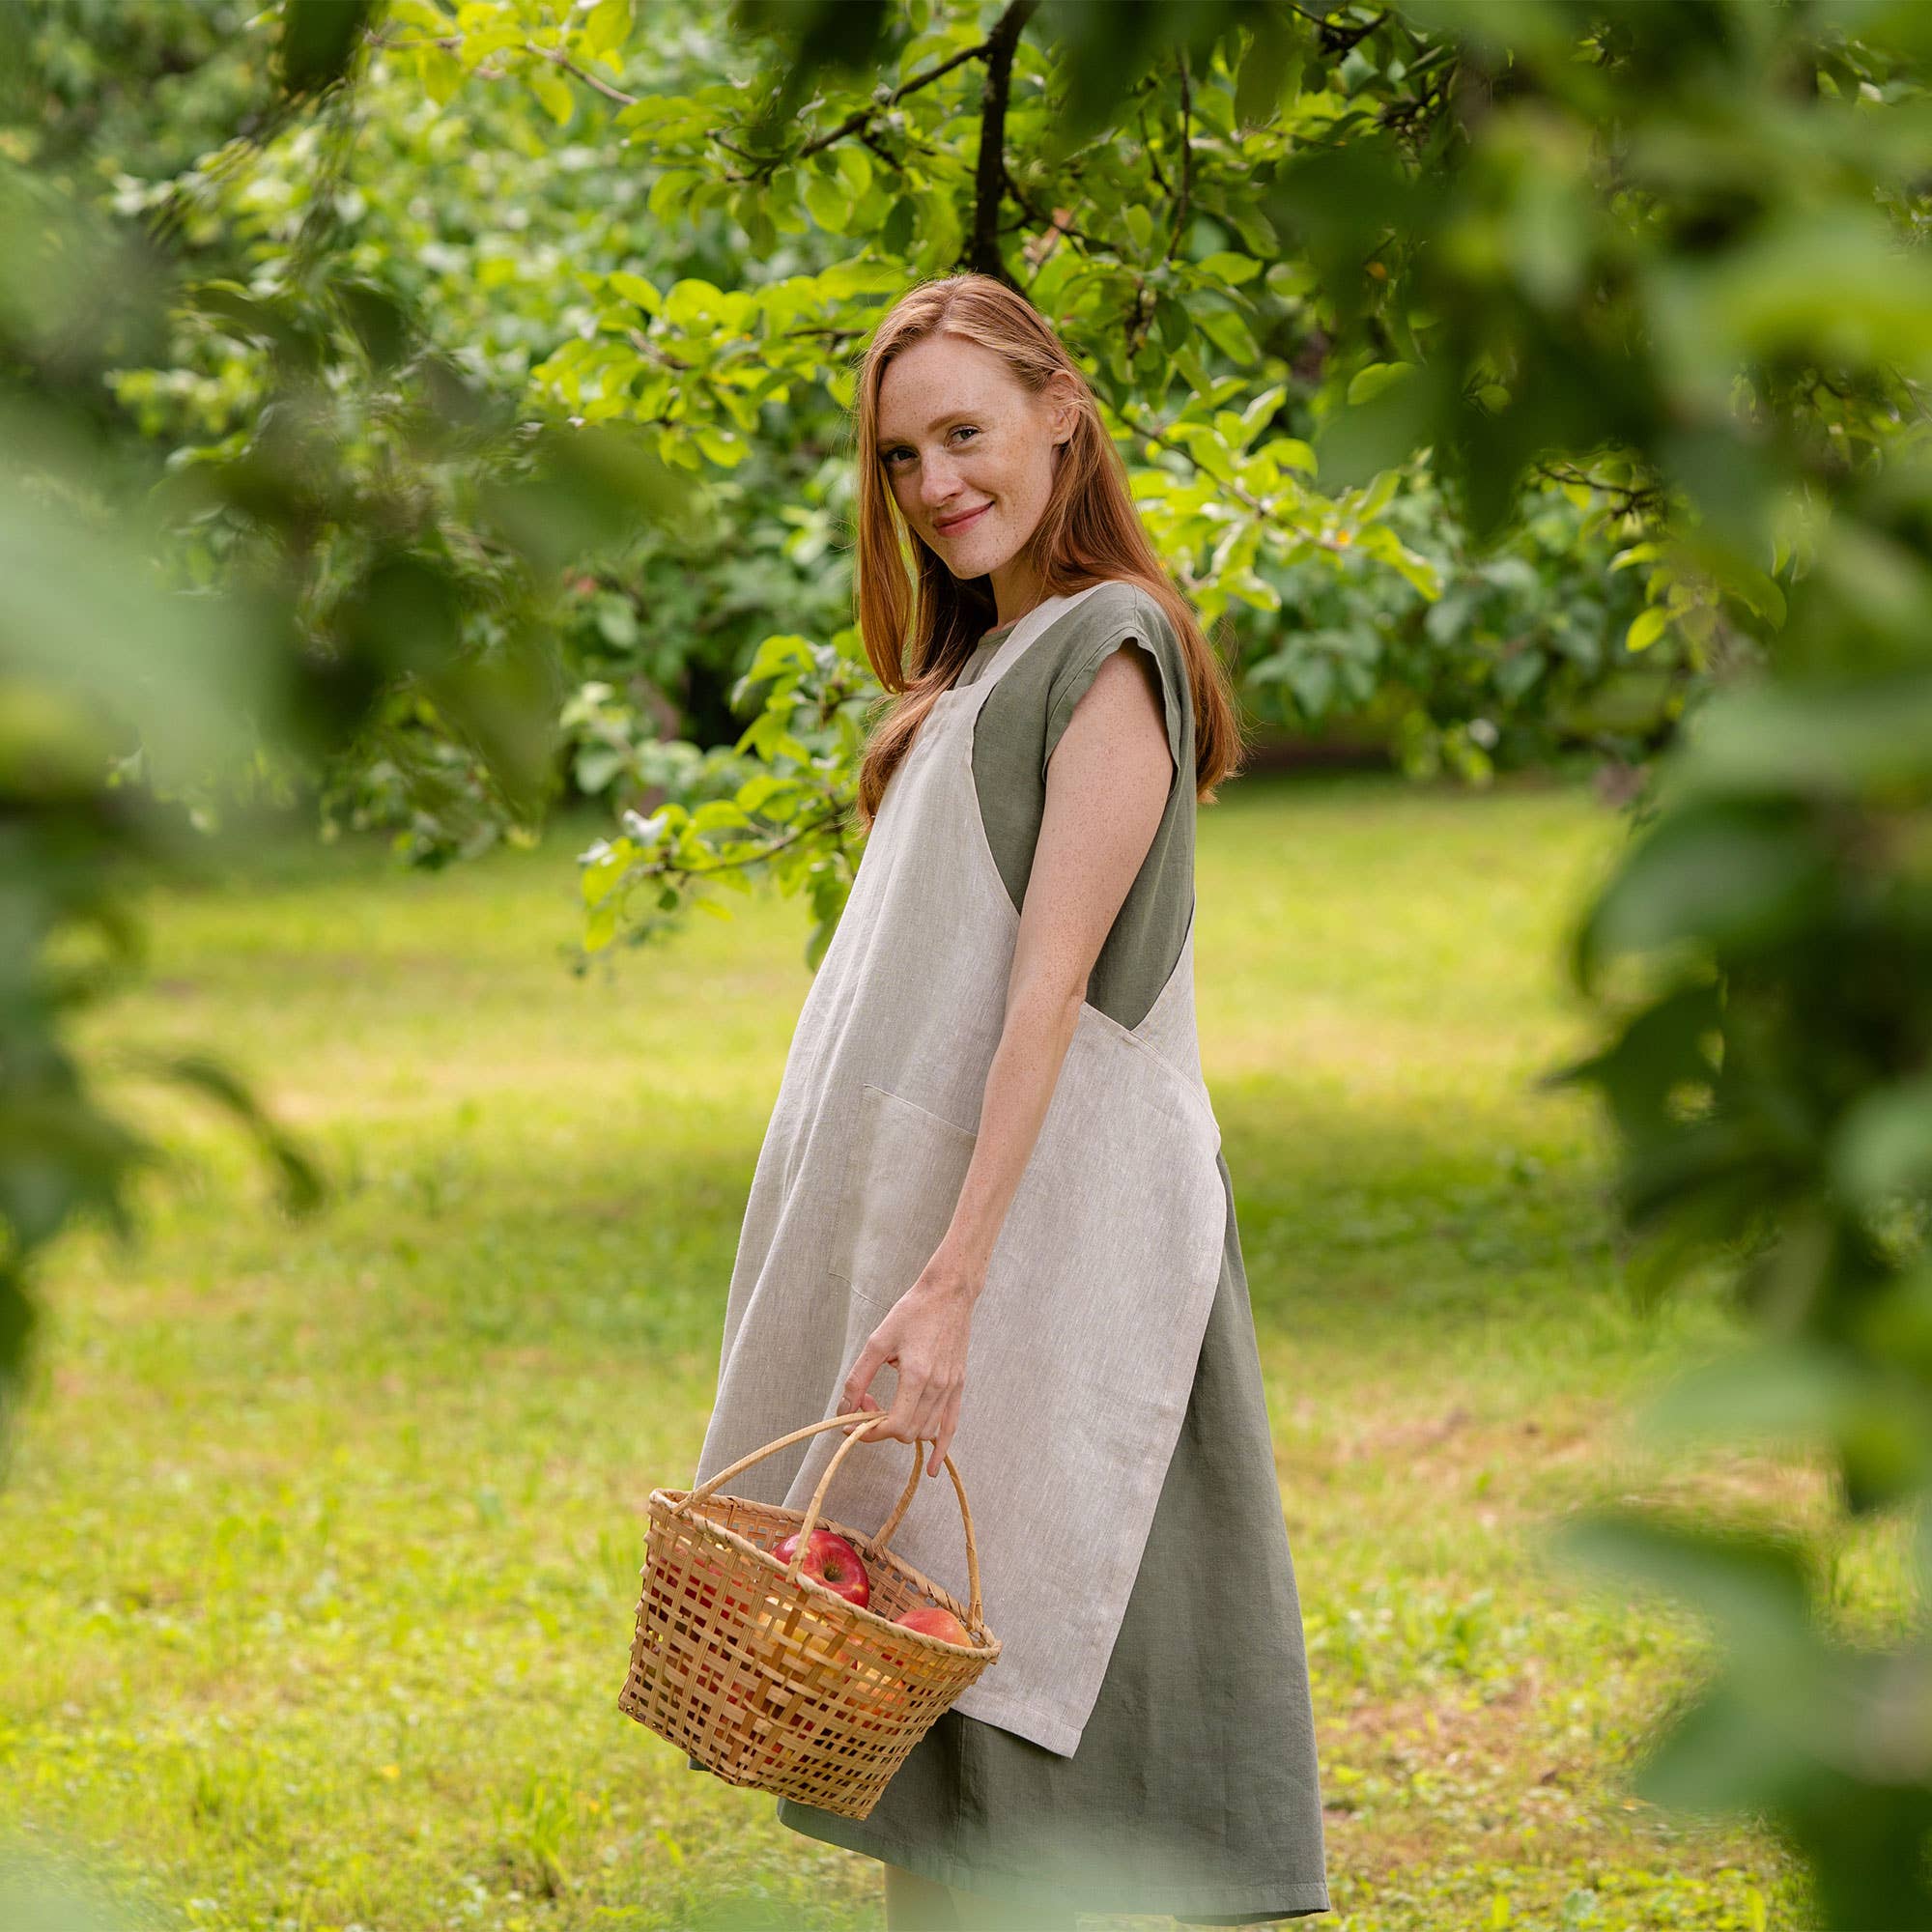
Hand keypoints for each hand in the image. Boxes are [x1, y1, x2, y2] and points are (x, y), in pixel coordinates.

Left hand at [839, 1269, 975, 1476]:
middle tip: (867, 1407)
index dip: (869, 1432)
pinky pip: (951, 1426)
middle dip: (882, 1429)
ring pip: (926, 1432)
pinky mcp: (959, 1385)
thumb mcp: (877, 1341)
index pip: (893, 1425)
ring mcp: (951, 1388)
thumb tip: (845, 1409)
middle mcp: (938, 1386)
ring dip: (903, 1431)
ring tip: (887, 1408)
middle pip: (908, 1432)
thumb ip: (859, 1377)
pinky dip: (941, 1448)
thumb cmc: (912, 1312)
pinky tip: (935, 1468)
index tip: (853, 1425)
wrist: (948, 1293)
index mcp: (917, 1375)